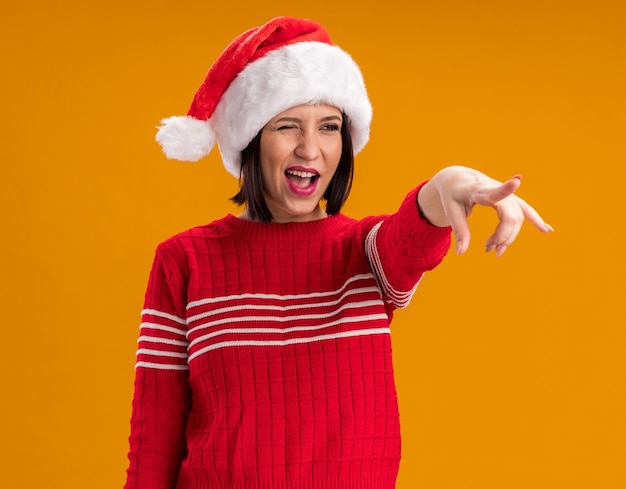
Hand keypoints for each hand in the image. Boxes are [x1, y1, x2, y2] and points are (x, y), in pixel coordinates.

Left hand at [417, 166, 553, 256]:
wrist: (457, 178)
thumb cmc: (452, 194)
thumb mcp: (450, 211)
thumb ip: (459, 231)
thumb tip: (461, 253)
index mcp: (478, 190)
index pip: (493, 191)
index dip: (505, 188)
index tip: (517, 181)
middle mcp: (496, 189)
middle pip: (509, 217)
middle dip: (502, 237)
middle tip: (487, 249)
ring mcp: (505, 193)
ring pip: (517, 218)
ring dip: (509, 237)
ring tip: (494, 250)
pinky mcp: (510, 198)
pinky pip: (525, 210)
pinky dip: (535, 220)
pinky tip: (547, 230)